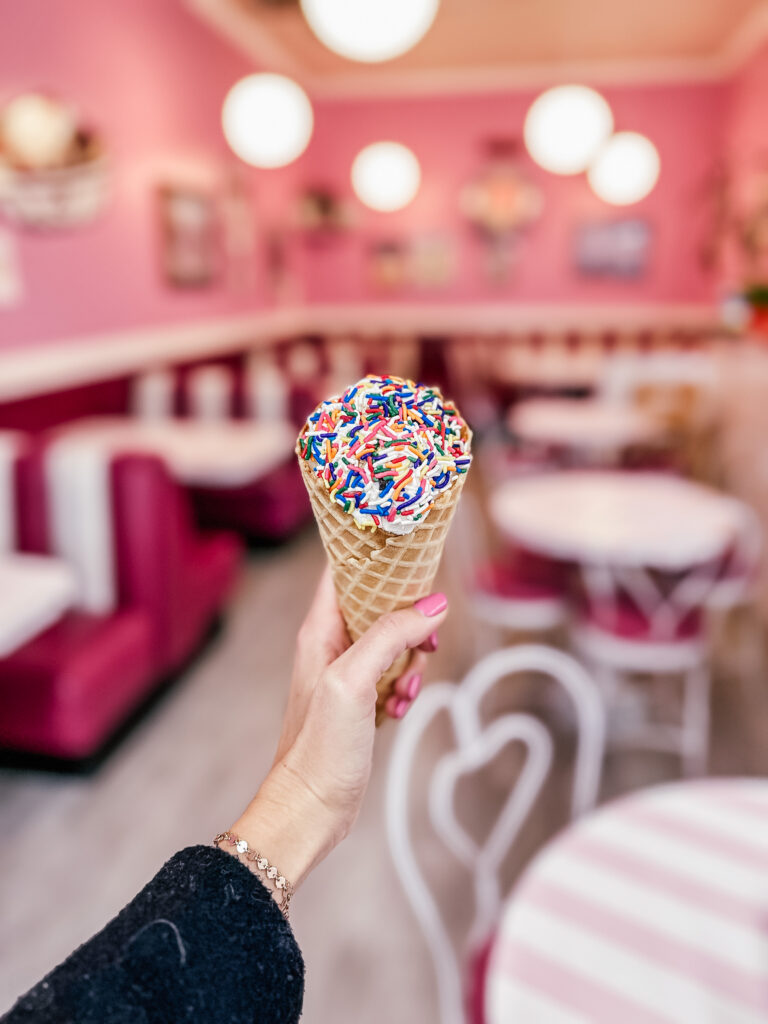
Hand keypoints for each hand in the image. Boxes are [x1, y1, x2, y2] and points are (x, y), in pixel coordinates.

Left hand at [228, 566, 447, 892]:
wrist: (311, 807)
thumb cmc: (320, 747)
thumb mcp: (355, 681)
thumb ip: (390, 636)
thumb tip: (434, 603)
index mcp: (320, 629)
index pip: (346, 569)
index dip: (378, 556)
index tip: (413, 552)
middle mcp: (332, 645)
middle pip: (381, 605)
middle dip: (410, 622)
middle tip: (423, 646)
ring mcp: (347, 673)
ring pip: (394, 643)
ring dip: (410, 663)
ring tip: (404, 693)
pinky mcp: (361, 700)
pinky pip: (394, 676)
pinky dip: (404, 689)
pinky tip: (398, 711)